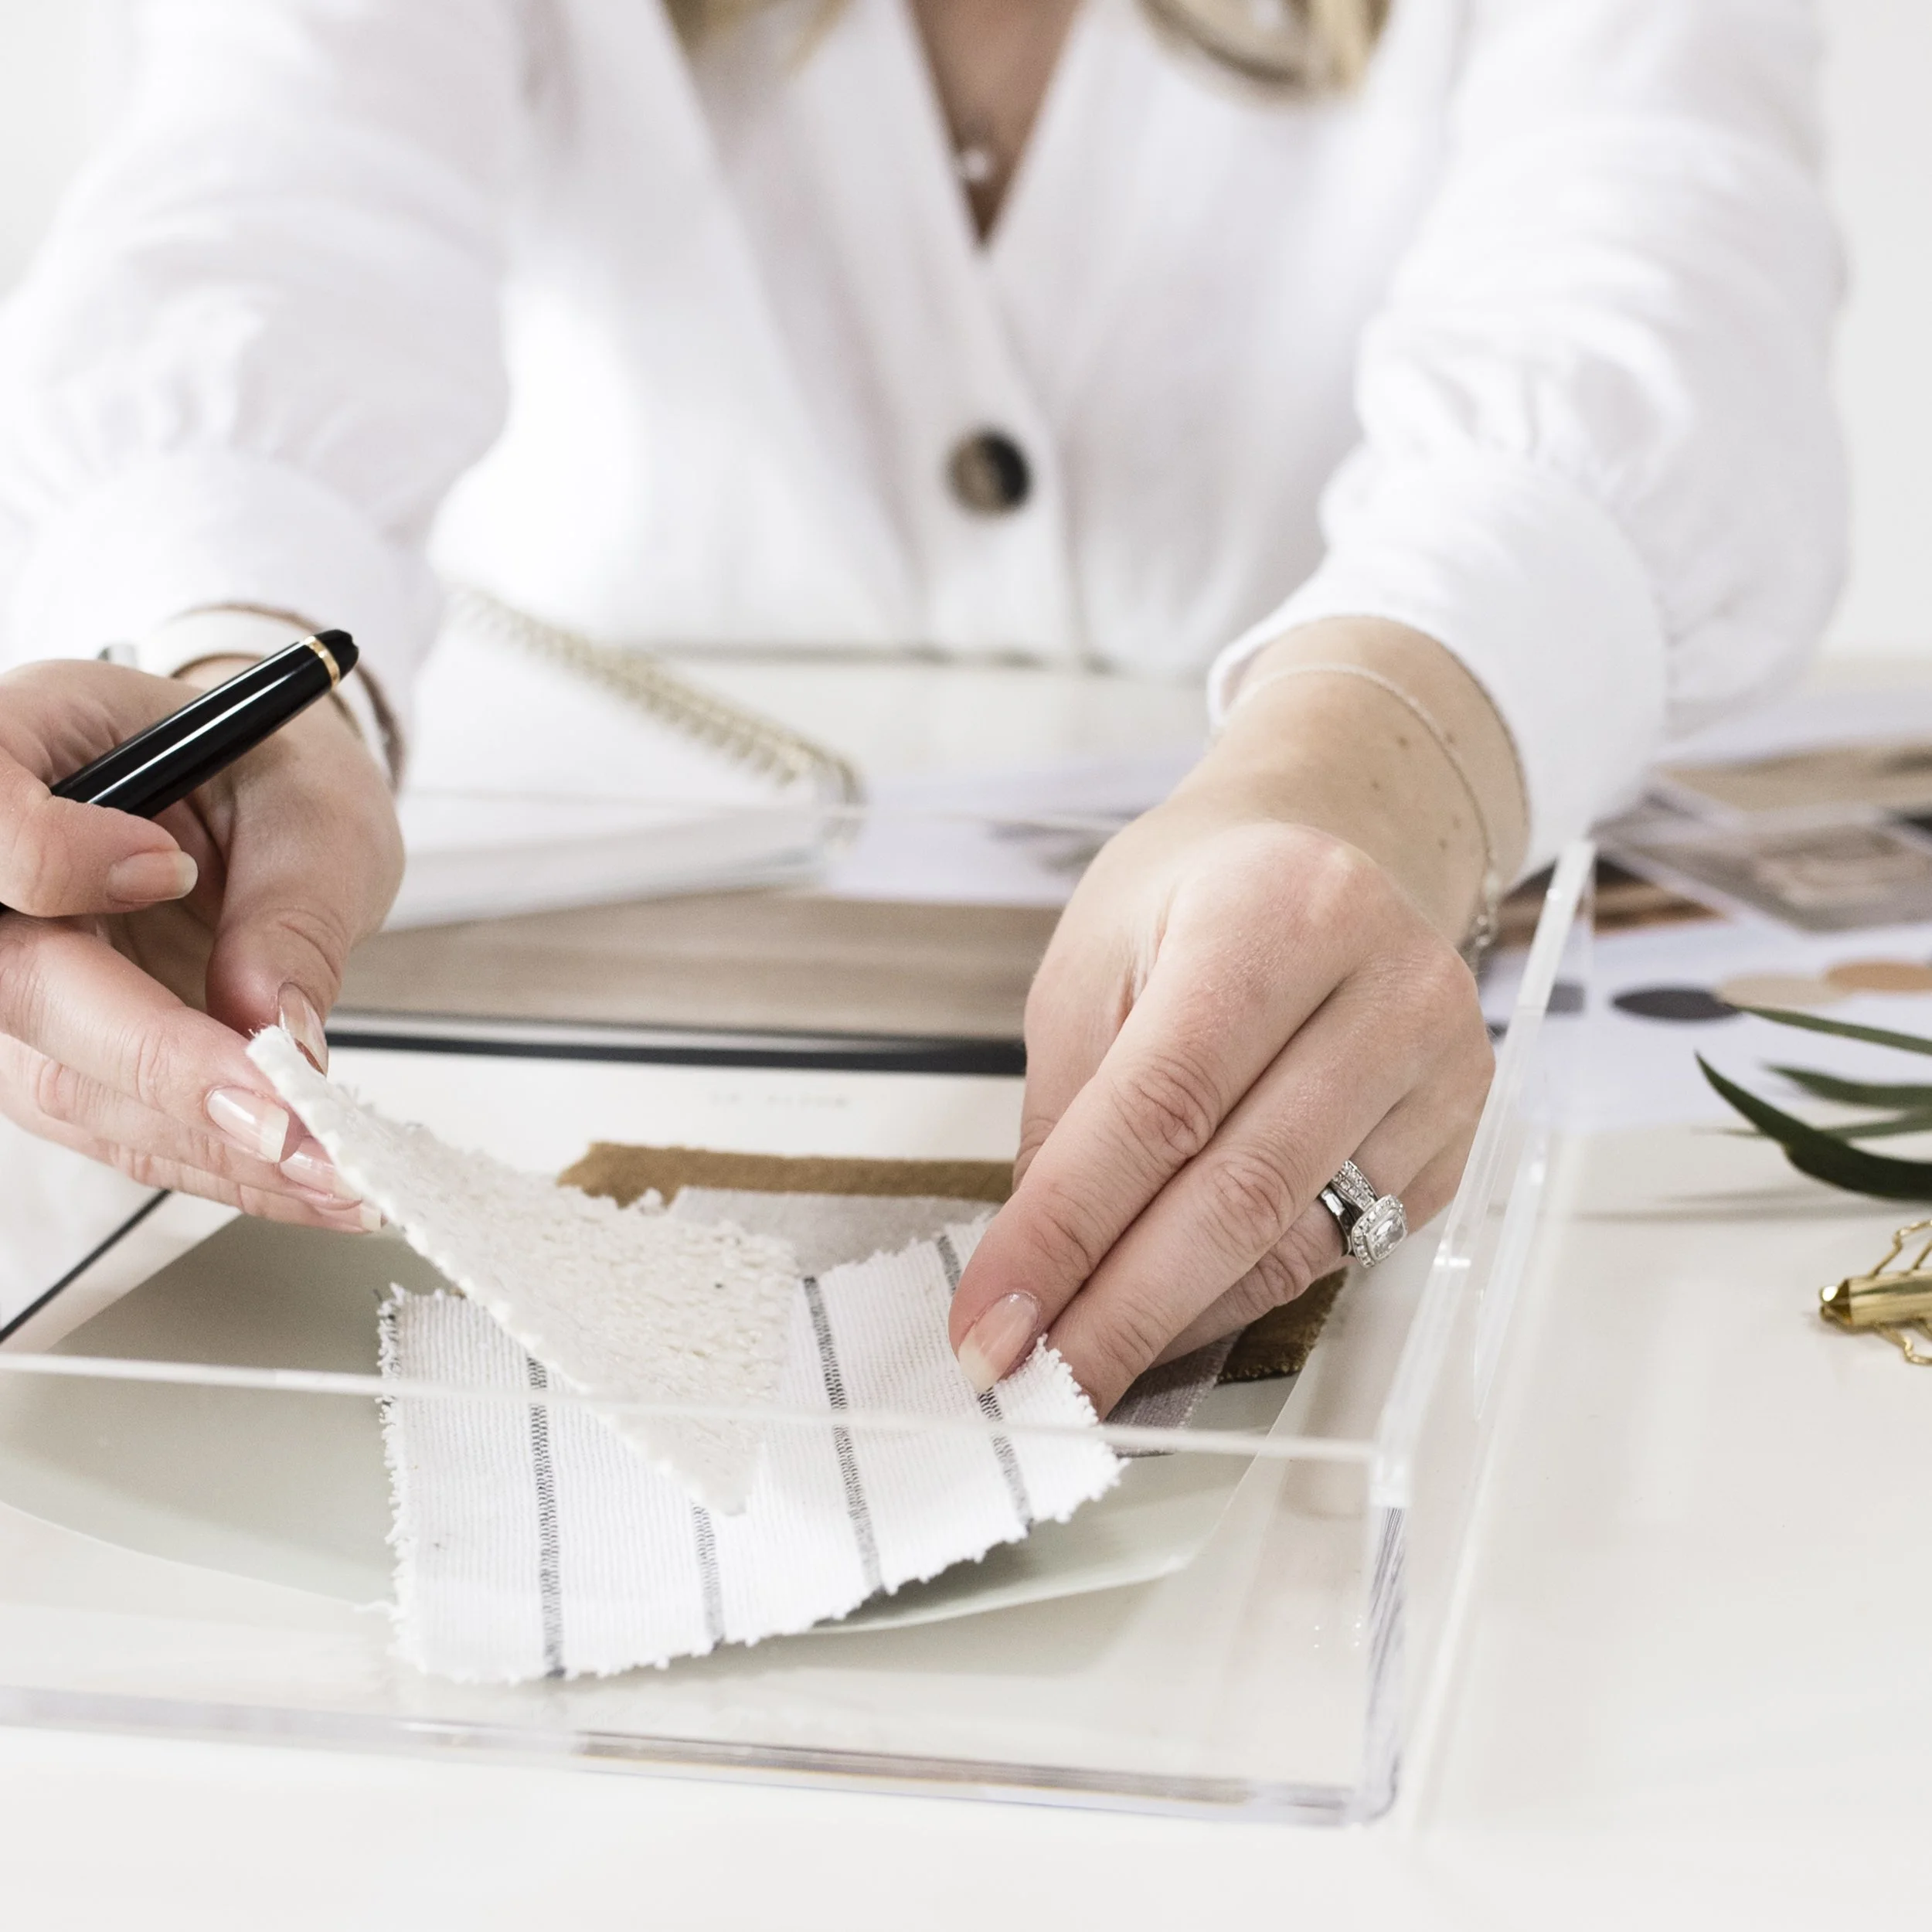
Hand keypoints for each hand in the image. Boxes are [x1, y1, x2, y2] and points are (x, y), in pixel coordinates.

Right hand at [0, 655, 403, 1225]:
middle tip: (290, 1121)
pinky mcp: (55, 1054)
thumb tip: (277, 1029)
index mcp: (29, 747)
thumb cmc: (277, 778)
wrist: (273, 806)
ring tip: (332, 1173)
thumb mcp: (314, 809)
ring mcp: (15, 973)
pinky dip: (218, 1162)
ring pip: (65, 1084)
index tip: (167, 870)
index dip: (52, 855)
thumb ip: (290, 909)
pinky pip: (116, 1126)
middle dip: (162, 1066)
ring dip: (205, 1144)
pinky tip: (308, 1180)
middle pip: (21, 985)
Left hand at [948, 620, 1524, 1414]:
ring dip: (1180, 1318)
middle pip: (1241, 1189)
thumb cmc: (1196, 898)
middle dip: (1122, 1308)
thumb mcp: (1094, 965)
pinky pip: (1343, 1246)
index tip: (993, 1323)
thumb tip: (1035, 1272)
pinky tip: (1176, 1313)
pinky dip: (1245, 1296)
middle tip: (1038, 1381)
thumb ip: (1068, 1111)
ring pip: (1300, 1237)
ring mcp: (1440, 1062)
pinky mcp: (1459, 1129)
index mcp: (1272, 913)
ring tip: (1090, 1360)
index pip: (1159, 1103)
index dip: (1067, 1232)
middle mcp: (1383, 984)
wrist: (1327, 847)